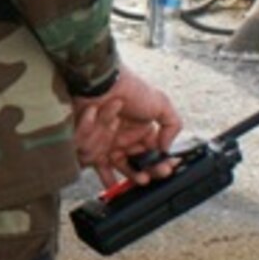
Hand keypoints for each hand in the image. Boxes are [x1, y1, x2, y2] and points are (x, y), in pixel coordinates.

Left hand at [73, 67, 182, 183]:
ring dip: (127, 174)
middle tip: (149, 177)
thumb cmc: (130, 89)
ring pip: (115, 166)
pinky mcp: (87, 143)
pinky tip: (111, 165)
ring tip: (138, 178)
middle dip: (143, 173)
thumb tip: (167, 148)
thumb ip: (171, 125)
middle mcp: (122, 138)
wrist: (102, 82)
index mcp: (139, 132)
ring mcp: (104, 142)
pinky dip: (101, 167)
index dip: (159, 164)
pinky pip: (91, 160)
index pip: (150, 155)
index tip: (165, 169)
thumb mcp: (161, 103)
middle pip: (133, 164)